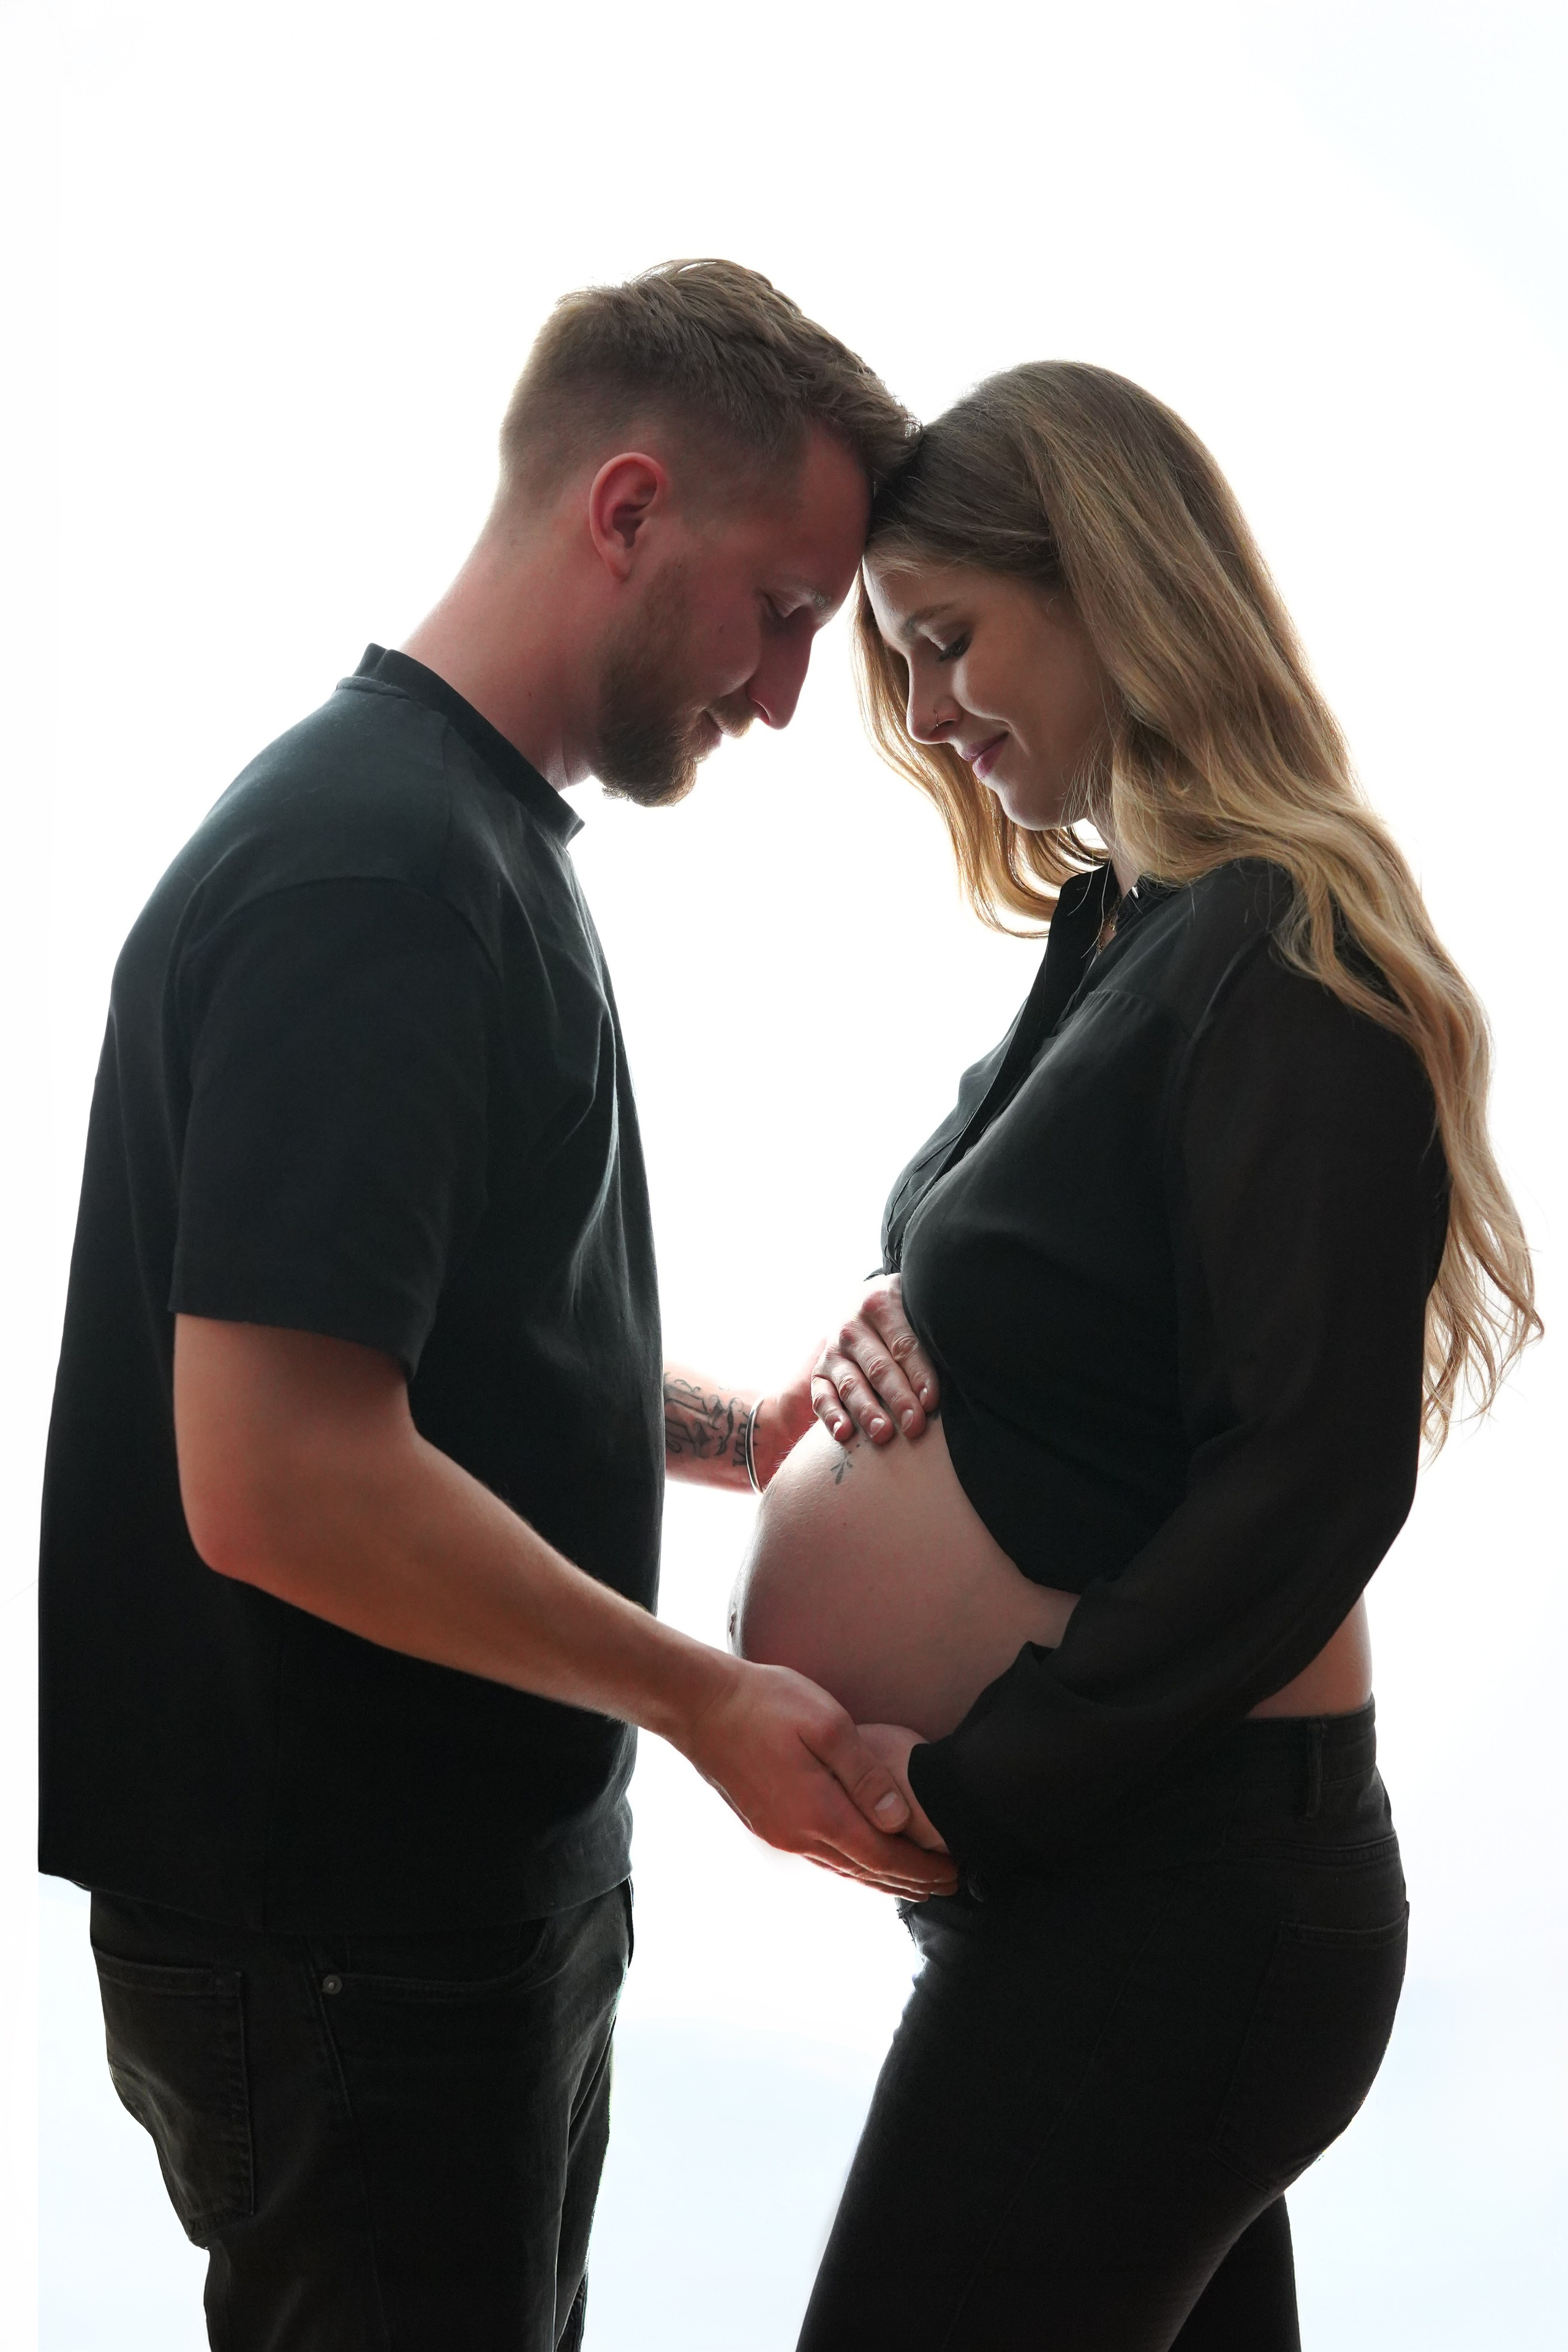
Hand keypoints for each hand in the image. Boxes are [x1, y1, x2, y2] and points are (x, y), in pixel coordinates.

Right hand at [675, 1658, 958, 1898]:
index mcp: (817, 1812)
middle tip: (948, 1884)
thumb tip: (899, 1820)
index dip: (921, 1868)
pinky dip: (851, 1866)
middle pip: (865, 1870)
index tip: (954, 1872)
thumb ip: (866, 1774)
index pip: (882, 1855)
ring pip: (841, 1868)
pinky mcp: (766, 1825)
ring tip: (914, 1882)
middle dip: (909, 1880)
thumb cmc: (767, 1704)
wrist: (702, 1706)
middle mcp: (797, 1836)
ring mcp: (779, 1834)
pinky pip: (820, 1857)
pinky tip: (861, 1863)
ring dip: (880, 1878)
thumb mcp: (828, 1725)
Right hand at [810, 1275, 939, 1447]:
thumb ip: (932, 1333)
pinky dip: (831, 1416)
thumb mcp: (915, 1310)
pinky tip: (844, 1434)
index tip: (932, 1401)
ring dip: (867, 1411)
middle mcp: (852, 1327)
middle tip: (914, 1426)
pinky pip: (821, 1396)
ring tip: (883, 1433)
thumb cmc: (902, 1314)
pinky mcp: (819, 1372)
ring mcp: (833, 1350)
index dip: (920, 1375)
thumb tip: (965, 1367)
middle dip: (898, 1398)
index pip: (905, 1345)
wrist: (861, 1301)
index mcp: (881, 1305)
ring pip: (851, 1384)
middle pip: (879, 1368)